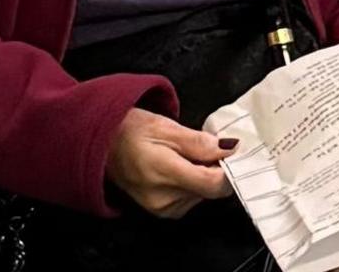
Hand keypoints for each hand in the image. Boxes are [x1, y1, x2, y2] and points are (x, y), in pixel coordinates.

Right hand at [104, 108, 234, 217]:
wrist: (103, 146)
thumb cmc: (131, 132)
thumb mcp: (168, 127)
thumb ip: (201, 142)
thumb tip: (230, 148)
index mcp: (163, 174)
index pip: (214, 184)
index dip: (231, 168)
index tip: (234, 153)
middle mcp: (163, 198)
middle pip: (211, 189)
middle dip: (216, 168)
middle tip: (206, 148)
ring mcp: (162, 208)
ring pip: (204, 194)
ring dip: (204, 175)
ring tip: (187, 156)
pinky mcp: (163, 211)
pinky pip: (193, 198)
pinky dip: (194, 183)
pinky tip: (181, 168)